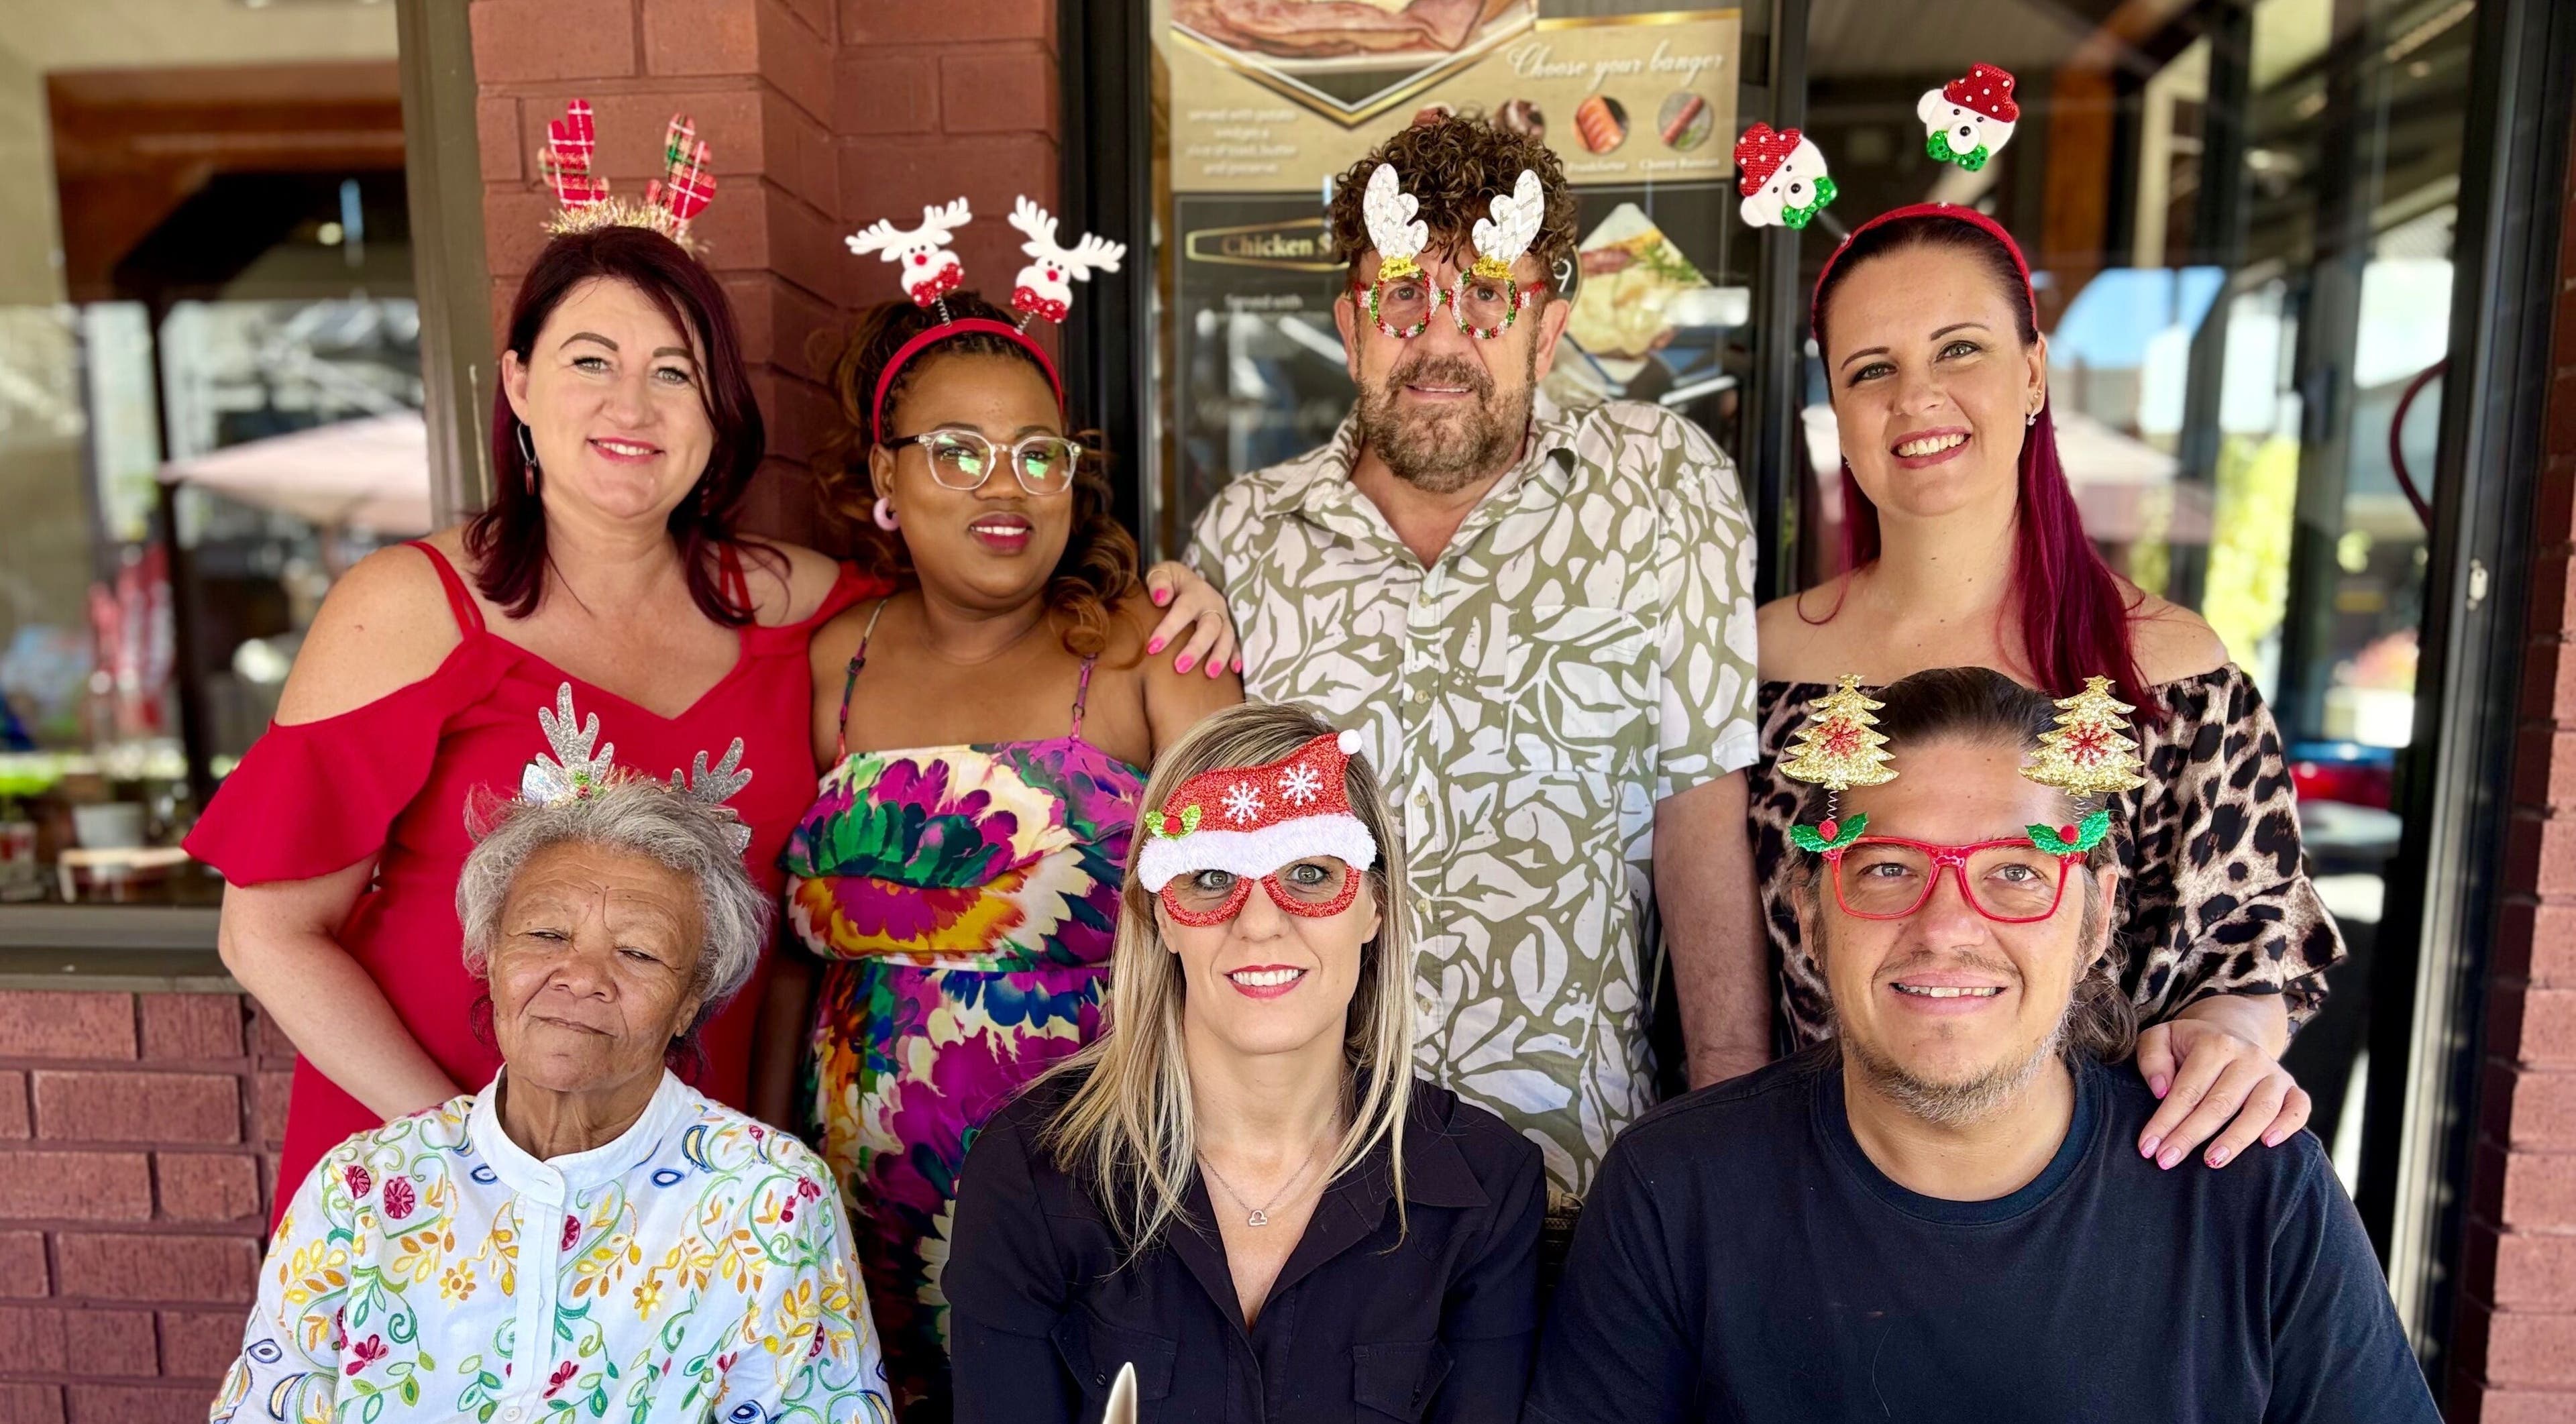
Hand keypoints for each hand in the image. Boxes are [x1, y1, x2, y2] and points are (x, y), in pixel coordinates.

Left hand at [1142, 561, 1240, 678]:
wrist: (1188, 581)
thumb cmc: (1171, 581)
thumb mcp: (1162, 572)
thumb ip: (1158, 581)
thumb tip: (1161, 598)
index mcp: (1195, 591)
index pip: (1183, 610)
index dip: (1169, 629)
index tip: (1152, 648)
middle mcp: (1213, 604)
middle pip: (1209, 627)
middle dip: (1196, 648)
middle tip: (1180, 667)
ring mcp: (1223, 617)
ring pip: (1226, 637)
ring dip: (1219, 655)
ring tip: (1210, 674)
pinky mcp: (1228, 629)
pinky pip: (1236, 643)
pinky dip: (1237, 656)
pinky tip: (1235, 670)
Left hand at [2134, 1009, 2310, 1170]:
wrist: (2232, 1032)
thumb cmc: (2189, 1045)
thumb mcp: (2161, 1037)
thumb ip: (2152, 1058)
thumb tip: (2161, 1090)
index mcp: (2215, 1043)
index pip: (2187, 1090)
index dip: (2165, 1121)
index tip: (2148, 1147)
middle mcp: (2248, 1057)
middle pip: (2220, 1104)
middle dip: (2190, 1136)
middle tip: (2167, 1160)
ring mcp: (2274, 1073)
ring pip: (2260, 1109)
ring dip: (2236, 1138)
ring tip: (2212, 1161)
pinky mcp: (2293, 1088)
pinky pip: (2299, 1108)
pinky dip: (2288, 1126)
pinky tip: (2268, 1144)